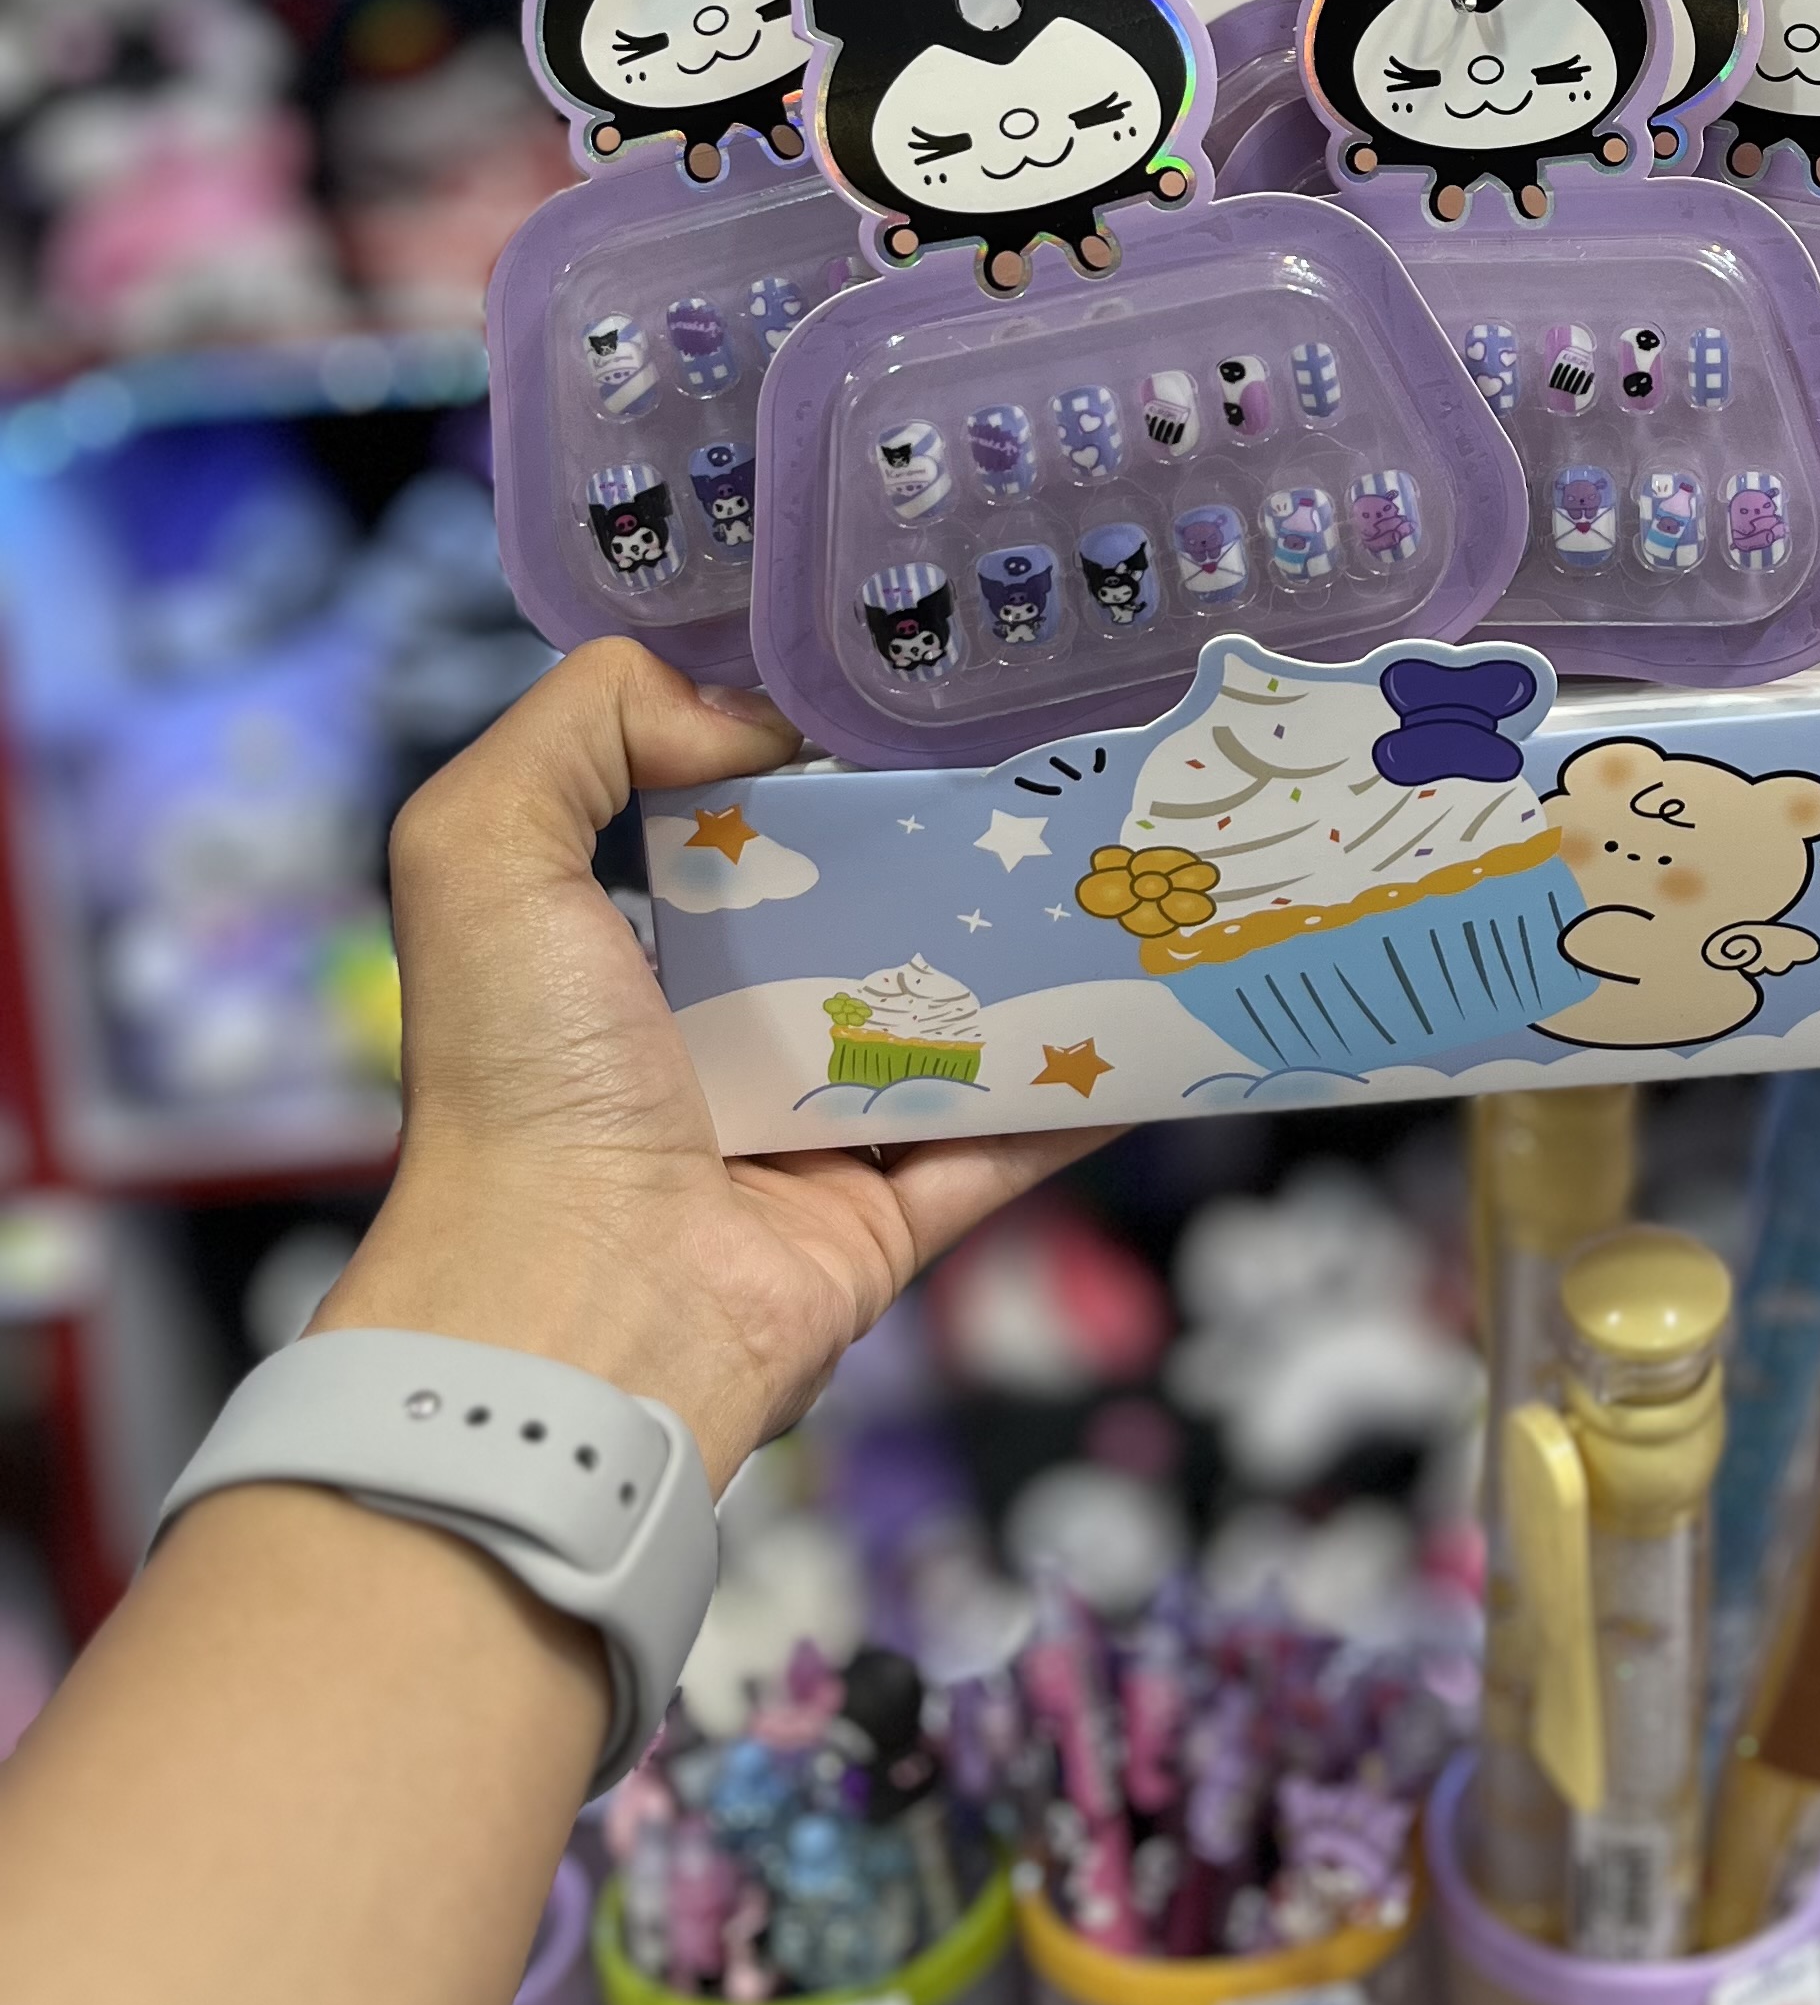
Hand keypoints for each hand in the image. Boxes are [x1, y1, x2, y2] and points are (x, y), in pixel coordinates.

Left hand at [317, 639, 1092, 1489]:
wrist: (576, 1310)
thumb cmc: (523, 1076)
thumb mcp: (480, 849)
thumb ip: (581, 725)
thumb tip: (753, 714)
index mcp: (620, 957)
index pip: (730, 831)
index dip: (806, 759)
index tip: (911, 694)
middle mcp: (713, 1043)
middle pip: (858, 921)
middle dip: (941, 854)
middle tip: (1049, 771)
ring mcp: (810, 1138)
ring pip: (948, 1026)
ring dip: (1031, 960)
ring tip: (1125, 870)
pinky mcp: (889, 1221)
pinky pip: (1006, 1144)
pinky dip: (1082, 1091)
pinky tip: (1155, 1016)